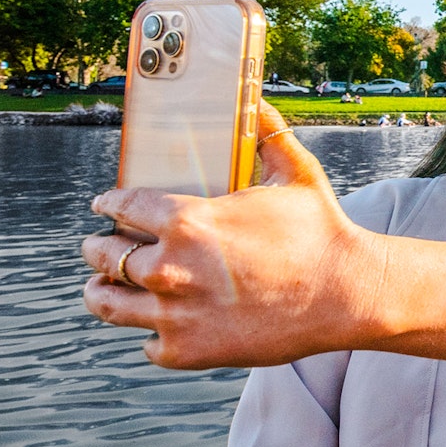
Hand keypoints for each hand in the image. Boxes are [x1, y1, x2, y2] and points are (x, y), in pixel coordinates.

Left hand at [81, 101, 384, 368]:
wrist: (347, 295)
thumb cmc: (323, 232)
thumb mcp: (296, 172)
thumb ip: (267, 132)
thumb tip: (255, 96)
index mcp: (186, 220)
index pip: (120, 207)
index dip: (108, 204)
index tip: (103, 206)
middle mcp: (169, 268)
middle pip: (104, 255)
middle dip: (98, 247)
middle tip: (100, 247)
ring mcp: (173, 314)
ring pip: (108, 302)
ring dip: (102, 291)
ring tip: (102, 287)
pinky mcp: (185, 351)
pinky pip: (146, 343)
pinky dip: (151, 332)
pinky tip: (159, 322)